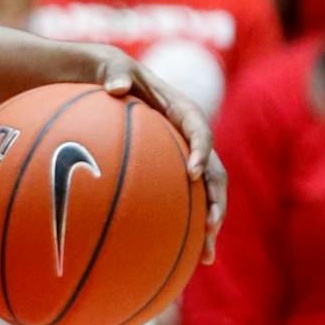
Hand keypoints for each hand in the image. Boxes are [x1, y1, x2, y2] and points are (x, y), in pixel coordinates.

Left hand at [93, 48, 225, 261]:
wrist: (107, 80)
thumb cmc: (107, 72)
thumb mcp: (108, 64)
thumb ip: (113, 72)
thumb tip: (116, 86)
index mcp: (179, 110)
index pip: (198, 130)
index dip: (199, 150)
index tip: (191, 171)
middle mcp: (187, 137)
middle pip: (213, 171)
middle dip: (217, 200)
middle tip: (210, 226)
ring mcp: (181, 157)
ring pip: (205, 193)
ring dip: (209, 224)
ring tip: (205, 256)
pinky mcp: (170, 173)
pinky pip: (182, 201)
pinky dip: (184, 228)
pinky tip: (176, 259)